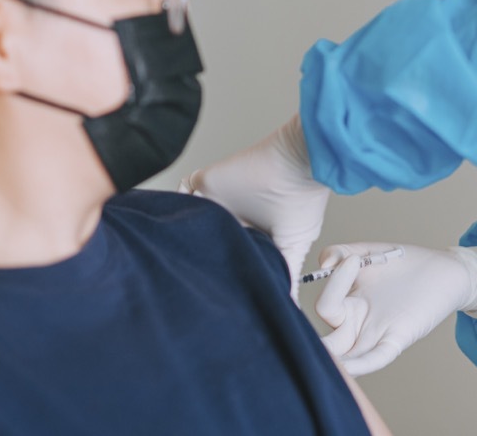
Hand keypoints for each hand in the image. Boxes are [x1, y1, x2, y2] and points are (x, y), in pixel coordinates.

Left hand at [181, 115, 328, 300]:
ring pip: (190, 217)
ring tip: (177, 254)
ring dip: (184, 231)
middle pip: (205, 236)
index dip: (218, 266)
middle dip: (197, 254)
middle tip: (190, 277)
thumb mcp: (293, 248)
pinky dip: (175, 204)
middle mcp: (232, 214)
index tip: (213, 288)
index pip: (226, 250)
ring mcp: (217, 198)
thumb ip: (284, 274)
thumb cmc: (300, 203)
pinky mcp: (205, 182)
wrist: (296, 167)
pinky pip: (180, 192)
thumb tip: (289, 308)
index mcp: (251, 229)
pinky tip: (176, 224)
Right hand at [314, 242, 476, 375]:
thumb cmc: (406, 263)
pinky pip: (375, 357)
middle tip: (303, 340)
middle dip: (312, 348)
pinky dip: (360, 364)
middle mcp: (358, 324)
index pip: (326, 307)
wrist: (444, 270)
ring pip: (345, 357)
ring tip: (321, 357)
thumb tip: (323, 264)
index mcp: (348, 304)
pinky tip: (347, 366)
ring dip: (333, 360)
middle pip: (327, 344)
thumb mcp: (368, 252)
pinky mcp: (397, 339)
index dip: (333, 285)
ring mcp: (376, 334)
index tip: (349, 260)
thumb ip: (340, 251)